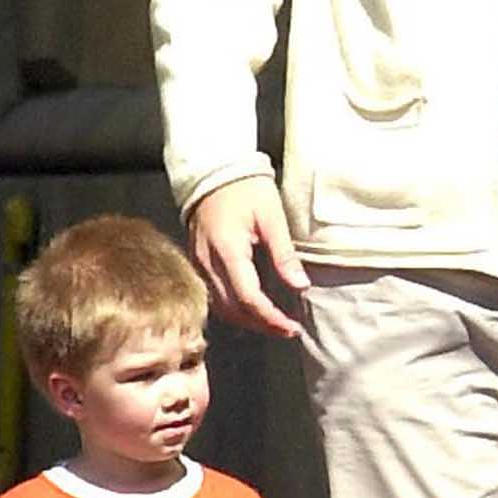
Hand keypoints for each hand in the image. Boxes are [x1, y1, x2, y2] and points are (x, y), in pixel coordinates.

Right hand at [187, 179, 310, 337]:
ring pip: (220, 306)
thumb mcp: (272, 217)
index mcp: (227, 249)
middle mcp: (207, 261)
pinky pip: (213, 294)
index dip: (270, 317)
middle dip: (260, 324)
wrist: (213, 168)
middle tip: (287, 329)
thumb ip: (284, 254)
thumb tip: (300, 286)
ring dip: (246, 319)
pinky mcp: (196, 261)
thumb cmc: (245, 187)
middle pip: (232, 309)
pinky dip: (233, 307)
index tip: (291, 327)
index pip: (248, 297)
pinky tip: (251, 307)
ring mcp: (198, 263)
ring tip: (273, 322)